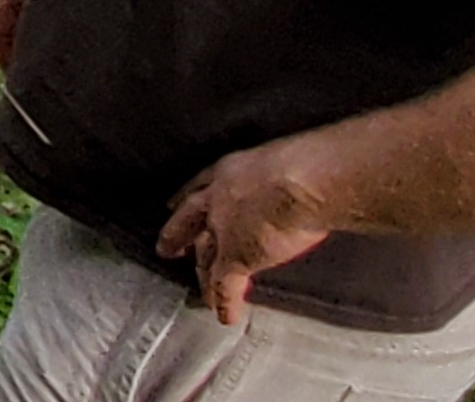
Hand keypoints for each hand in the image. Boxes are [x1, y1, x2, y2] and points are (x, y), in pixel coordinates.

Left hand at [160, 139, 338, 323]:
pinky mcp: (234, 256)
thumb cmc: (306, 162)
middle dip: (178, 235)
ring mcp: (221, 229)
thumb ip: (280, 175)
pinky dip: (225, 302)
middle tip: (167, 248)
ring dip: (203, 274)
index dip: (188, 197)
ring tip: (201, 290)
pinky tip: (224, 316)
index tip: (174, 204)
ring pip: (206, 256)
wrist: (300, 181)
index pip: (200, 185)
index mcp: (229, 171)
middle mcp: (217, 198)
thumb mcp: (282, 159)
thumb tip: (301, 184)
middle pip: (189, 220)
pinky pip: (225, 284)